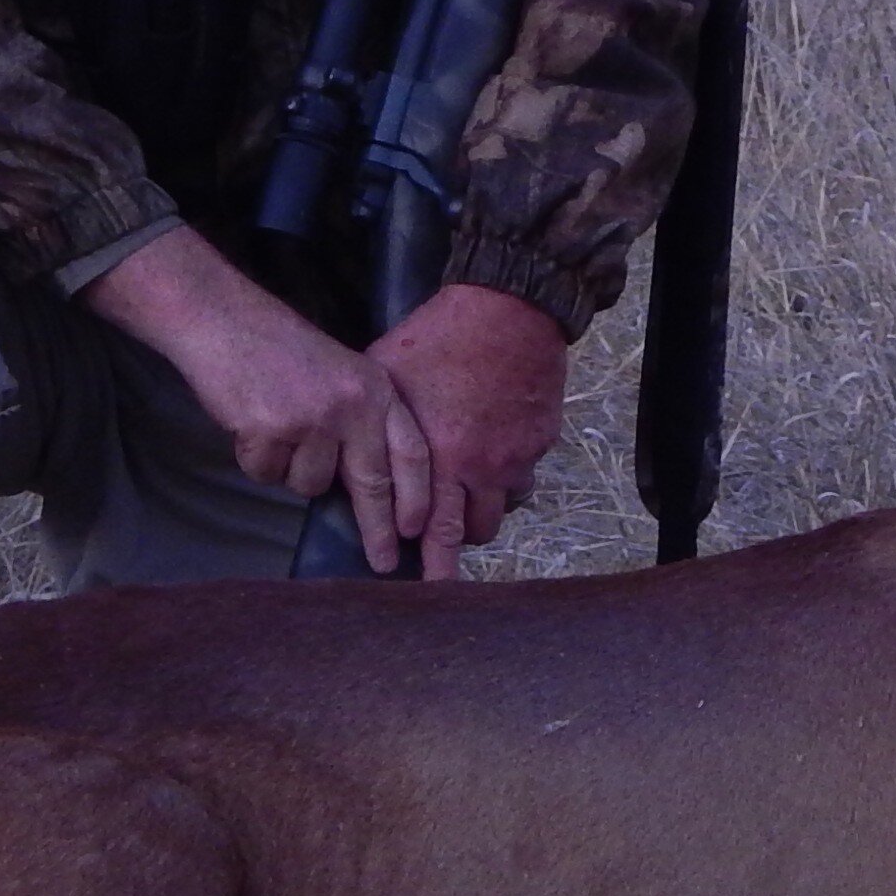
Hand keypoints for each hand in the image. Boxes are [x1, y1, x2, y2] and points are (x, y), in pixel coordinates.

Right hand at [83, 227, 436, 572]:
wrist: (224, 320)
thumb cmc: (279, 348)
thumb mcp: (342, 373)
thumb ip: (362, 421)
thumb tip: (372, 489)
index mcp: (376, 389)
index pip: (411, 452)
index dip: (417, 496)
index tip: (417, 531)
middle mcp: (352, 405)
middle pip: (373, 483)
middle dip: (378, 529)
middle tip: (383, 563)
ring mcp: (312, 419)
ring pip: (311, 484)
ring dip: (291, 469)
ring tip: (276, 425)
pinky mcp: (271, 431)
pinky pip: (268, 475)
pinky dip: (257, 459)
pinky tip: (250, 423)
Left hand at [370, 282, 569, 568]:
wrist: (510, 308)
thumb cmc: (441, 338)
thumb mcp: (390, 377)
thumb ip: (379, 421)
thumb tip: (354, 444)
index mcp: (441, 457)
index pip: (436, 530)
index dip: (432, 563)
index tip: (426, 587)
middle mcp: (481, 468)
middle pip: (474, 533)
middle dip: (457, 552)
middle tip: (446, 568)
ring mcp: (517, 456)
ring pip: (502, 509)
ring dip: (482, 512)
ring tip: (466, 503)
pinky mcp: (541, 440)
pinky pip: (524, 473)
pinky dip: (507, 475)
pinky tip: (493, 457)